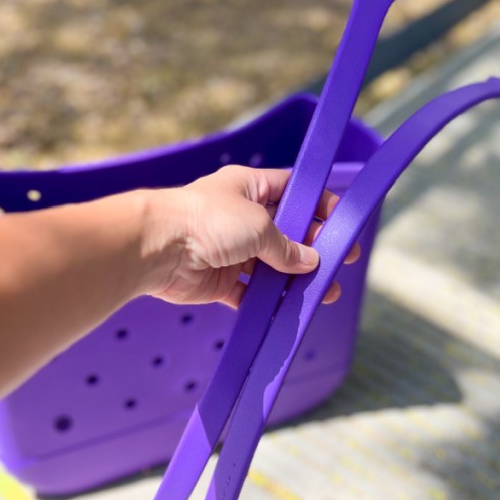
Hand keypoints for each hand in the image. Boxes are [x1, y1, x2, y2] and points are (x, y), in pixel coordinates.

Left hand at [145, 165, 360, 308]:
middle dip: (314, 249)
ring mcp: (230, 251)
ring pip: (272, 267)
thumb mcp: (258, 225)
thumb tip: (309, 262)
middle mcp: (241, 217)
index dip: (319, 206)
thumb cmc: (205, 220)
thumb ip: (287, 246)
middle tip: (340, 264)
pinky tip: (290, 310)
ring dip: (296, 281)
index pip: (293, 192)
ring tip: (324, 294)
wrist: (156, 248)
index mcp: (250, 188)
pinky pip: (250, 295)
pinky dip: (268, 303)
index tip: (342, 223)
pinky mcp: (219, 282)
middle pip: (287, 234)